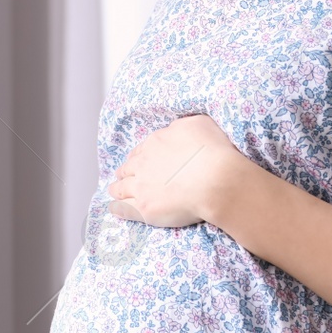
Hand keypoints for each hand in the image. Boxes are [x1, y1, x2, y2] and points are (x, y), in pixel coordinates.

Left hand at [106, 113, 243, 227]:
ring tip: (115, 191)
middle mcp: (143, 163)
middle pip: (128, 168)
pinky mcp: (144, 208)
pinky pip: (123, 208)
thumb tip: (175, 130)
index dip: (139, 157)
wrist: (217, 180)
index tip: (138, 162)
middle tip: (124, 176)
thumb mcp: (199, 124)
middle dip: (125, 172)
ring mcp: (141, 186)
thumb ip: (183, 126)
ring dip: (117, 188)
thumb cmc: (213, 151)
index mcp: (155, 142)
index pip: (140, 150)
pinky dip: (117, 208)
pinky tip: (114, 208)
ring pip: (120, 188)